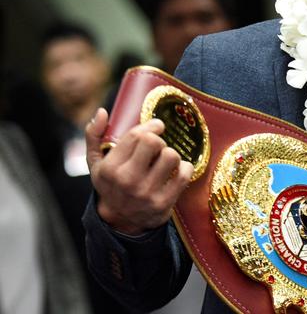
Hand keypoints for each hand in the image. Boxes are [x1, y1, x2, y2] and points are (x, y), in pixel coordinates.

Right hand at [85, 108, 193, 234]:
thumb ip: (94, 136)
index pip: (137, 135)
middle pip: (154, 142)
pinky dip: (185, 168)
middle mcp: (127, 180)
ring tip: (164, 161)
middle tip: (157, 147)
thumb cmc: (111, 185)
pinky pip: (185, 173)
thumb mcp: (96, 163)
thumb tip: (102, 112)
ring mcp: (146, 193)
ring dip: (171, 154)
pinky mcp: (164, 203)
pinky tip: (176, 171)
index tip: (156, 127)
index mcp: (110, 168)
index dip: (151, 126)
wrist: (120, 222)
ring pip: (172, 155)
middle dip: (159, 140)